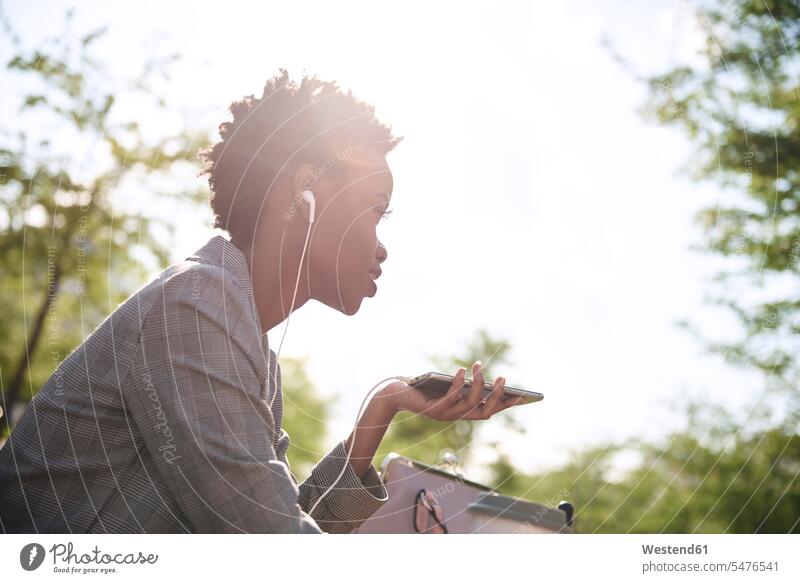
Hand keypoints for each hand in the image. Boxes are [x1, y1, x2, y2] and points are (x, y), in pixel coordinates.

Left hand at [380, 361, 526, 420]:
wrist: (394, 395)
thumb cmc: (422, 387)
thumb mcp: (445, 385)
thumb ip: (461, 385)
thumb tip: (480, 374)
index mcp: (461, 412)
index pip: (489, 411)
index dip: (504, 405)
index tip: (521, 395)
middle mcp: (456, 417)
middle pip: (484, 411)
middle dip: (496, 396)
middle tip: (504, 379)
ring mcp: (445, 415)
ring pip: (469, 403)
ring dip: (478, 384)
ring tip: (480, 368)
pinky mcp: (433, 409)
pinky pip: (451, 396)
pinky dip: (459, 383)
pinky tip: (463, 370)